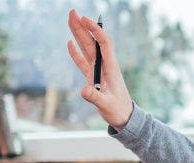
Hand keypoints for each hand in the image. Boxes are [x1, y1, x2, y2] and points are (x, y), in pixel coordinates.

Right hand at [66, 9, 134, 130]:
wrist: (124, 117)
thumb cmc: (118, 110)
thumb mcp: (107, 105)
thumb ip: (95, 98)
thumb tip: (83, 91)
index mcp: (110, 68)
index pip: (103, 43)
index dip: (95, 30)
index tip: (85, 19)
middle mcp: (104, 66)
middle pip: (92, 42)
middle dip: (82, 27)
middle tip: (72, 13)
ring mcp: (97, 71)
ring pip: (86, 49)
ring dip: (78, 35)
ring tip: (70, 21)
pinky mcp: (92, 77)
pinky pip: (83, 62)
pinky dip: (76, 53)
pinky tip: (70, 43)